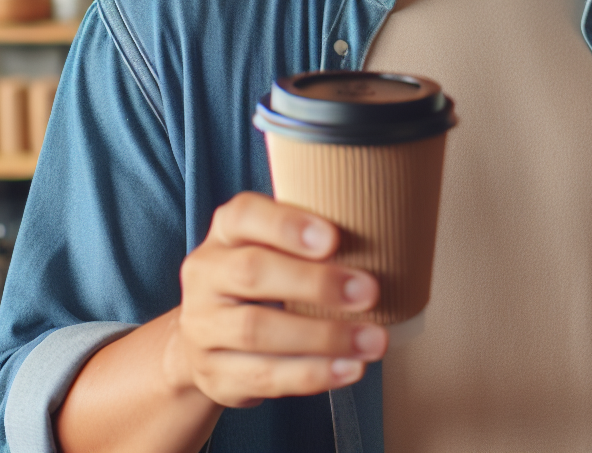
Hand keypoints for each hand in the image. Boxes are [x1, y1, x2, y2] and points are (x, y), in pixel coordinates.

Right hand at [169, 191, 387, 406]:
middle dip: (315, 284)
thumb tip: (389, 239)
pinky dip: (312, 373)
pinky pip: (263, 376)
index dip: (287, 224)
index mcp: (225, 234)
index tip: (334, 238)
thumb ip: (311, 241)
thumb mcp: (272, 250)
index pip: (244, 215)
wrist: (204, 341)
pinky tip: (350, 369)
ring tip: (373, 341)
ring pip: (256, 331)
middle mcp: (205, 275)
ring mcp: (202, 328)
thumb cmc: (261, 283)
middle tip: (369, 292)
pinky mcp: (214, 374)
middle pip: (251, 272)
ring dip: (323, 337)